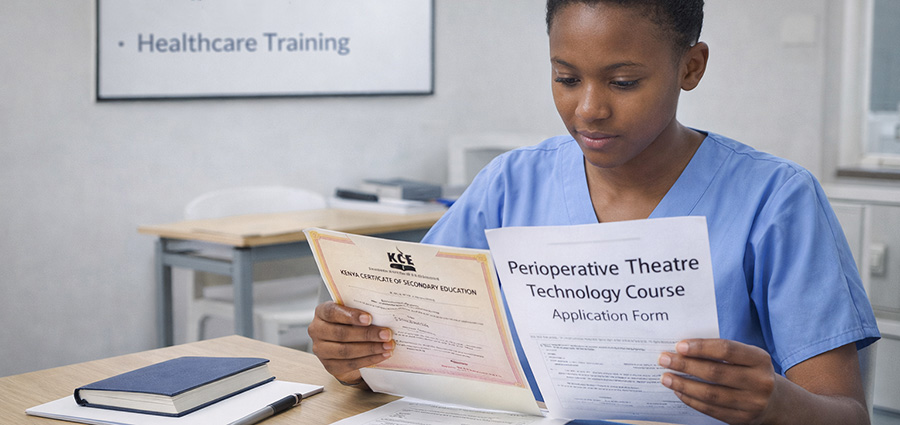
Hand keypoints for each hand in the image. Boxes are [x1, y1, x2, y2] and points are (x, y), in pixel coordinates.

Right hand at [307, 301, 393, 385]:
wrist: (343, 345)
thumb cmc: (349, 324)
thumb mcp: (351, 314)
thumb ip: (360, 312)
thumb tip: (383, 314)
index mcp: (321, 313)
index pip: (332, 312)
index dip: (351, 316)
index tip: (369, 318)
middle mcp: (317, 330)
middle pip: (341, 333)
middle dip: (367, 334)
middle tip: (386, 334)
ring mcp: (321, 350)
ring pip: (346, 351)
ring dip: (370, 349)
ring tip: (387, 345)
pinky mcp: (329, 365)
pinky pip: (350, 364)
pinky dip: (369, 360)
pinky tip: (381, 355)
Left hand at [657, 339, 777, 423]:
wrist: (775, 401)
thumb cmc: (750, 371)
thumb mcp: (746, 357)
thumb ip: (720, 352)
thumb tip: (682, 350)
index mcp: (760, 359)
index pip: (726, 350)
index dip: (701, 347)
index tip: (679, 346)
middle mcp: (759, 382)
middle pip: (715, 372)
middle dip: (685, 365)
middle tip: (664, 359)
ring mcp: (752, 403)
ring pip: (710, 394)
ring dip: (683, 385)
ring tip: (666, 377)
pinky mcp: (742, 419)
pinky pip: (711, 409)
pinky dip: (691, 399)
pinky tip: (679, 391)